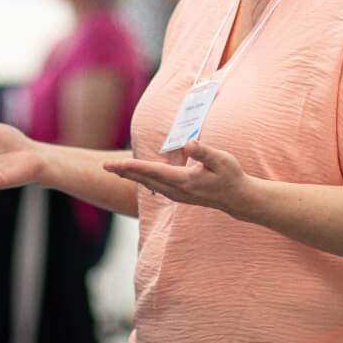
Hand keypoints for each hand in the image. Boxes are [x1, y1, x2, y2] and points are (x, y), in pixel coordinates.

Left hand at [103, 140, 249, 216]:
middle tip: (104, 166)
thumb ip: (204, 152)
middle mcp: (177, 190)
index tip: (116, 164)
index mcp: (184, 181)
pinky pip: (155, 187)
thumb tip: (188, 143)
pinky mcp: (179, 196)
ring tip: (114, 169)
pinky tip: (136, 176)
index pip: (153, 172)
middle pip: (145, 179)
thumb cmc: (231, 176)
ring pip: (148, 184)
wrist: (237, 198)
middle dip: (124, 172)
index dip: (133, 167)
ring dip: (131, 176)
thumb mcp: (222, 160)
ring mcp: (177, 195)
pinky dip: (143, 180)